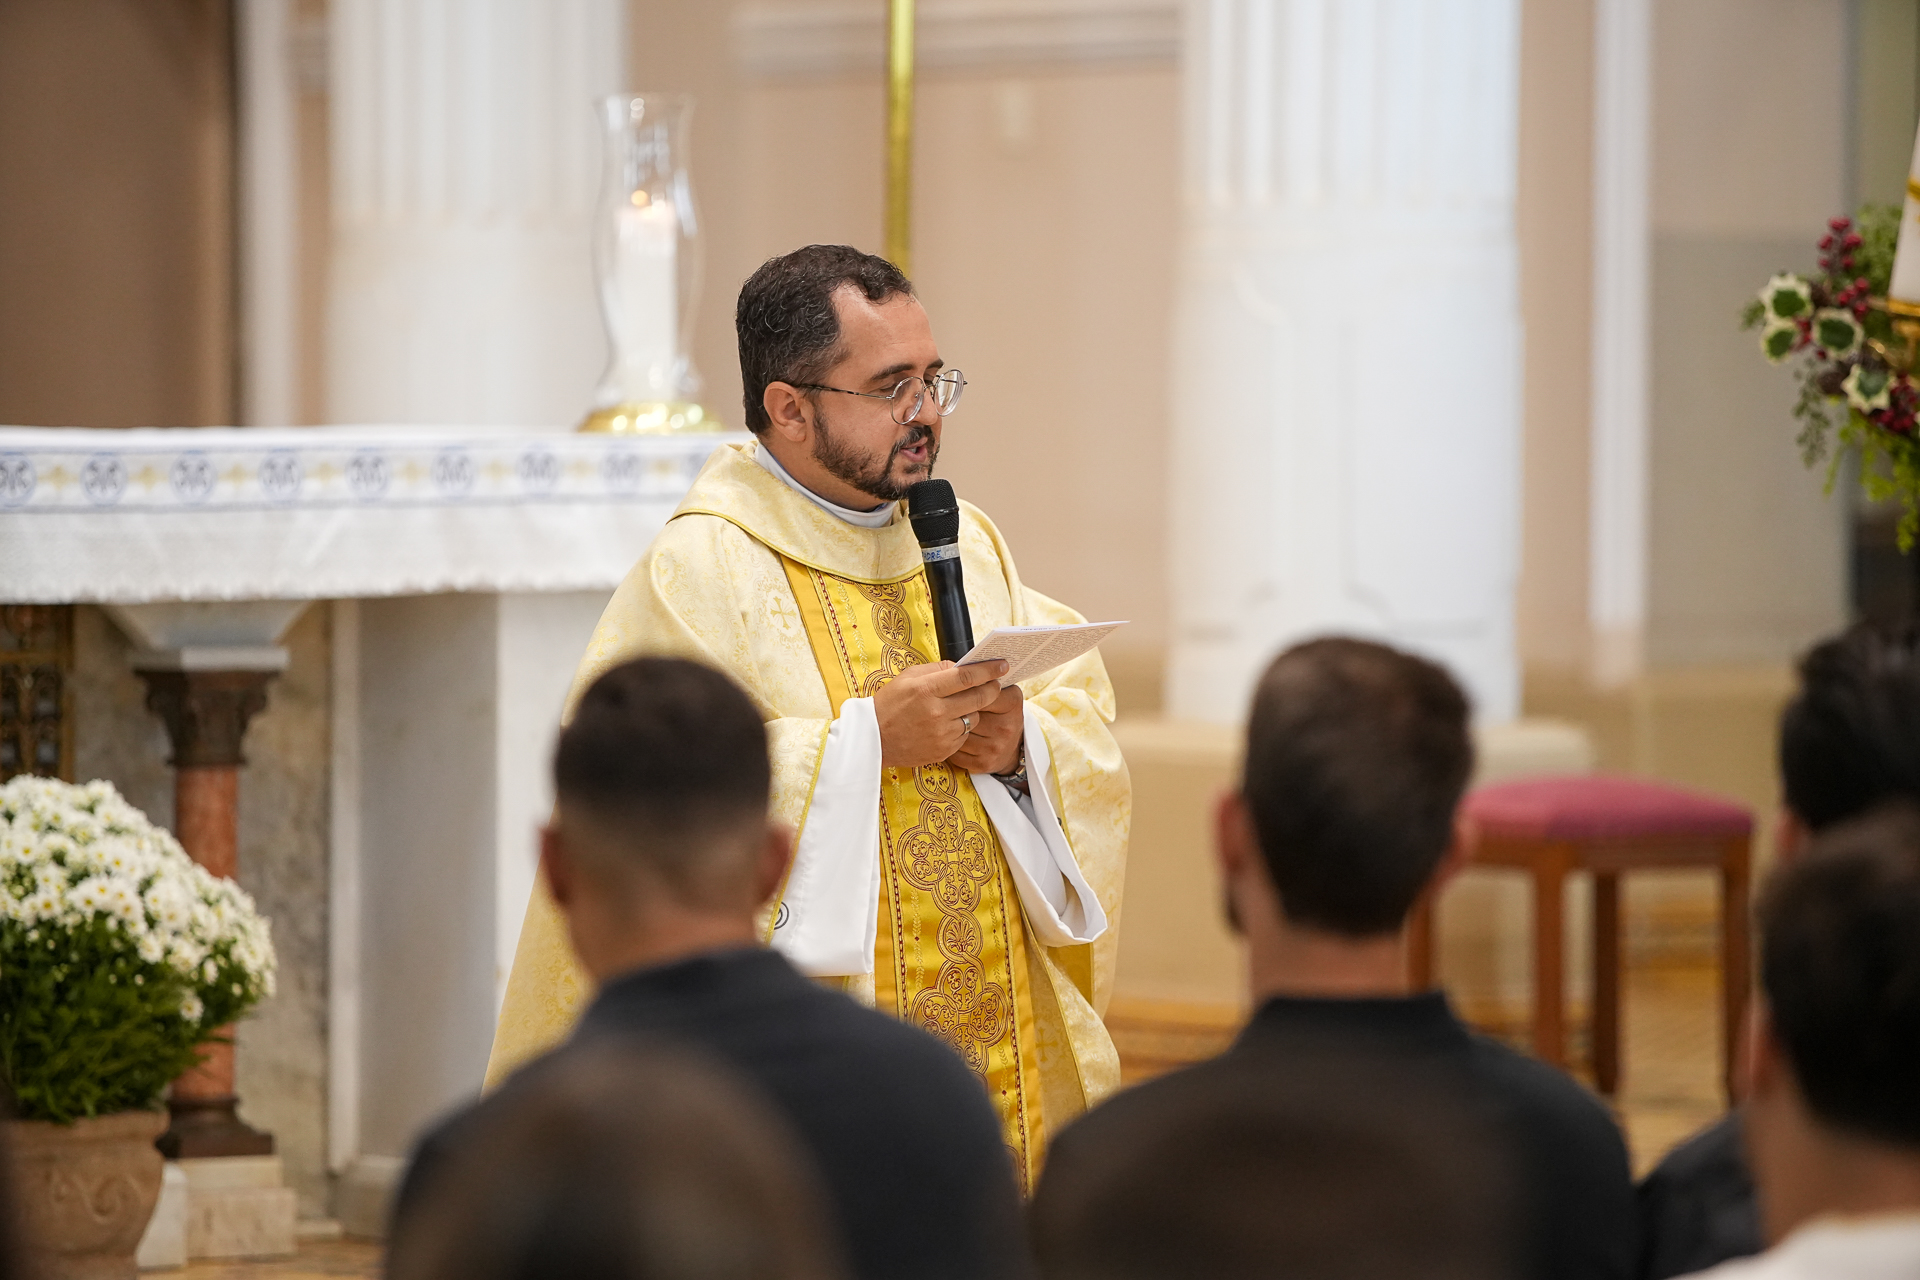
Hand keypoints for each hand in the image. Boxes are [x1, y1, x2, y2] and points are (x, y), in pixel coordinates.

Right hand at [875, 660, 1010, 768]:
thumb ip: (936, 669)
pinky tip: (950, 722)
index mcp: (926, 689)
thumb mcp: (908, 677)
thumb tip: (961, 667)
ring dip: (974, 709)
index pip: (967, 676)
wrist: (872, 739)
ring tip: (962, 704)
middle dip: (992, 688)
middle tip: (996, 682)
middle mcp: (937, 712)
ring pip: (974, 717)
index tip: (1002, 665)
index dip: (988, 670)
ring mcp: (941, 733)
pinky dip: (962, 726)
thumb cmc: (889, 704)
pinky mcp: (944, 750)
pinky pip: (964, 734)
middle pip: (979, 697)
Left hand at [947, 683, 1023, 774]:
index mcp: (1012, 702)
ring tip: (942, 720)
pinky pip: (955, 750)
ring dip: (947, 726)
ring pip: (959, 732)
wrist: (1012, 749)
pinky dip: (948, 743)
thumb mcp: (1001, 692)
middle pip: (969, 712)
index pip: (981, 690)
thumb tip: (955, 666)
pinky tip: (947, 737)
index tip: (952, 686)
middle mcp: (1007, 726)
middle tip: (942, 702)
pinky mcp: (984, 763)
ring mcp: (996, 747)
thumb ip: (983, 680)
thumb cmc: (998, 713)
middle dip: (954, 707)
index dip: (964, 688)